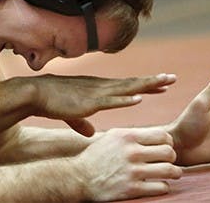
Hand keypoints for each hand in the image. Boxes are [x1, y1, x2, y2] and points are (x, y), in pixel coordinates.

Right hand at [27, 73, 176, 135]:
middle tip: (173, 78)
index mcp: (98, 88)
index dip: (145, 85)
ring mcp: (96, 93)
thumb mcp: (71, 113)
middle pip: (132, 84)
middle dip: (153, 81)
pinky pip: (111, 100)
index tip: (163, 83)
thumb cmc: (52, 102)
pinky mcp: (88, 102)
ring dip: (146, 86)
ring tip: (163, 83)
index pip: (127, 86)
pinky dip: (125, 99)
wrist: (36, 94)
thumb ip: (82, 122)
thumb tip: (89, 132)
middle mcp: (100, 87)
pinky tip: (138, 98)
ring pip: (126, 89)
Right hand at [77, 127, 181, 200]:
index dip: (167, 143)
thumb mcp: (112, 137)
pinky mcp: (132, 189)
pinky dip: (164, 186)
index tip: (163, 149)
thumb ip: (133, 135)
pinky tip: (158, 185)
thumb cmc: (96, 156)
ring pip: (170, 170)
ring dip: (174, 173)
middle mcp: (131, 152)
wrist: (78, 177)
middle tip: (167, 162)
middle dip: (172, 158)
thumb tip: (158, 136)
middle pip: (169, 152)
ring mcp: (132, 171)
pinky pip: (162, 187)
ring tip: (171, 174)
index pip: (163, 135)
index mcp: (126, 136)